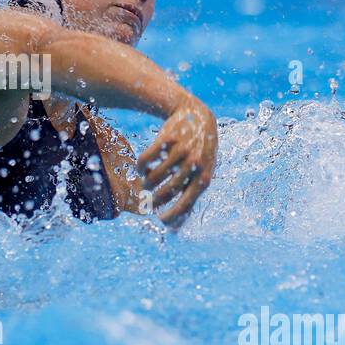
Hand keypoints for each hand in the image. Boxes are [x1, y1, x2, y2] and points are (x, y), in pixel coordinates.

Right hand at [137, 97, 217, 228]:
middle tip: (148, 202)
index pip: (186, 203)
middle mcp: (194, 164)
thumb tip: (174, 227)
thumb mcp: (203, 172)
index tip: (160, 220)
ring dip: (146, 183)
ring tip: (146, 182)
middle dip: (154, 200)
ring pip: (154, 176)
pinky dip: (140, 167)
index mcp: (204, 177)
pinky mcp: (166, 139)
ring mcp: (180, 151)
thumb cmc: (199, 152)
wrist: (197, 116)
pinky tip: (142, 168)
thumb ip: (191, 195)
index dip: (172, 215)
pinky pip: (146, 159)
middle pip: (166, 191)